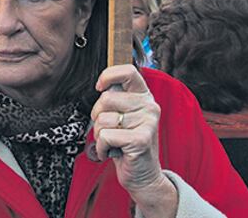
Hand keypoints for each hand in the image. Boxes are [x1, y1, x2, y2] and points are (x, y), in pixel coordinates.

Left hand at [91, 65, 176, 217]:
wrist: (143, 176)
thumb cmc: (126, 143)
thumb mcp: (124, 116)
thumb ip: (116, 99)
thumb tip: (102, 84)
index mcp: (144, 96)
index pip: (128, 71)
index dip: (108, 76)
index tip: (99, 87)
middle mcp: (150, 106)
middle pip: (106, 99)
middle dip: (97, 117)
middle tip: (108, 129)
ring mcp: (148, 123)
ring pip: (103, 119)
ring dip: (99, 135)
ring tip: (112, 143)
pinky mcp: (141, 140)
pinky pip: (106, 136)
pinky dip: (101, 148)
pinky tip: (112, 153)